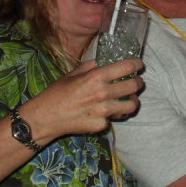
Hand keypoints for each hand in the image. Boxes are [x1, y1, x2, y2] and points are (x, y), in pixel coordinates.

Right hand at [22, 58, 143, 140]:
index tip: (139, 64)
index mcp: (96, 77)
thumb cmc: (57, 93)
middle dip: (139, 82)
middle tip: (137, 82)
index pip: (127, 67)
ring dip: (132, 100)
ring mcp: (103, 111)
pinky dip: (114, 114)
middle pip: (134, 86)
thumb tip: (103, 61)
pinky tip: (107, 112)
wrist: (46, 117)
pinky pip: (115, 117)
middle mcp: (102, 93)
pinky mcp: (101, 125)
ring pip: (131, 105)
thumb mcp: (73, 73)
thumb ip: (91, 66)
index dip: (137, 64)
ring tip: (128, 99)